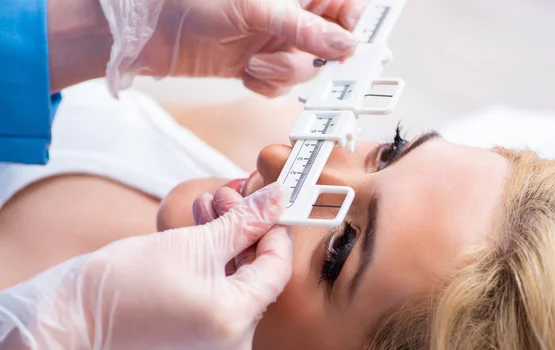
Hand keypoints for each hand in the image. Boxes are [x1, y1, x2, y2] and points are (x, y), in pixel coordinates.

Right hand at [0, 183, 291, 349]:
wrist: (74, 318)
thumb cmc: (125, 281)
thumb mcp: (195, 242)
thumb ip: (244, 221)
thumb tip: (277, 199)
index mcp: (235, 323)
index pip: (276, 268)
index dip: (275, 228)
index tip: (268, 200)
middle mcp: (233, 345)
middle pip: (256, 275)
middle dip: (244, 230)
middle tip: (228, 195)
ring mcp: (215, 349)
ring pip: (237, 284)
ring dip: (227, 244)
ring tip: (208, 206)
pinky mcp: (198, 346)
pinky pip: (220, 299)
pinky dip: (214, 267)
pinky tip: (202, 232)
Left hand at [99, 0, 365, 96]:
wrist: (152, 30)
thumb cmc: (197, 1)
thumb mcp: (257, 8)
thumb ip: (305, 27)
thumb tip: (345, 45)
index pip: (348, 6)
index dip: (352, 25)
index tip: (345, 44)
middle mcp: (293, 15)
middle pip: (332, 44)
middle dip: (310, 57)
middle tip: (294, 58)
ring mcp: (278, 41)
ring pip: (307, 69)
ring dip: (282, 73)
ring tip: (253, 63)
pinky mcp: (262, 65)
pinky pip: (282, 85)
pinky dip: (266, 84)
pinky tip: (246, 72)